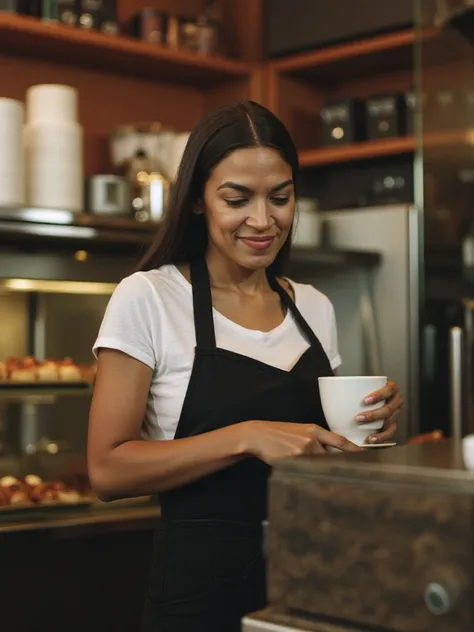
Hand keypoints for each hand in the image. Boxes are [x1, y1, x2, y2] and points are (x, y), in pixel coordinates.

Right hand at [240, 420, 361, 464]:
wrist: (258, 435)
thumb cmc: (279, 434)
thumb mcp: (300, 431)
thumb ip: (316, 440)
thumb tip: (332, 452)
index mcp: (314, 429)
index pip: (340, 441)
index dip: (355, 450)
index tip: (367, 457)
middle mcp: (311, 439)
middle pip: (333, 456)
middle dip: (342, 465)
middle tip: (355, 475)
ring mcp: (302, 450)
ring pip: (320, 465)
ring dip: (323, 472)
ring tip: (326, 478)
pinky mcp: (293, 460)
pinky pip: (306, 470)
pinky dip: (308, 474)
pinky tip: (306, 476)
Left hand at [356, 380, 403, 443]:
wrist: (374, 402)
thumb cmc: (366, 392)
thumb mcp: (363, 385)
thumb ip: (352, 383)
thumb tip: (333, 377)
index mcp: (391, 389)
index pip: (389, 390)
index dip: (379, 395)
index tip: (365, 401)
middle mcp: (396, 401)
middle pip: (388, 409)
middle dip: (373, 415)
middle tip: (358, 418)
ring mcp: (396, 414)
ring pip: (389, 422)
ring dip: (376, 428)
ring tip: (364, 432)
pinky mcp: (393, 425)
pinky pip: (389, 433)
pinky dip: (380, 437)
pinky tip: (371, 440)